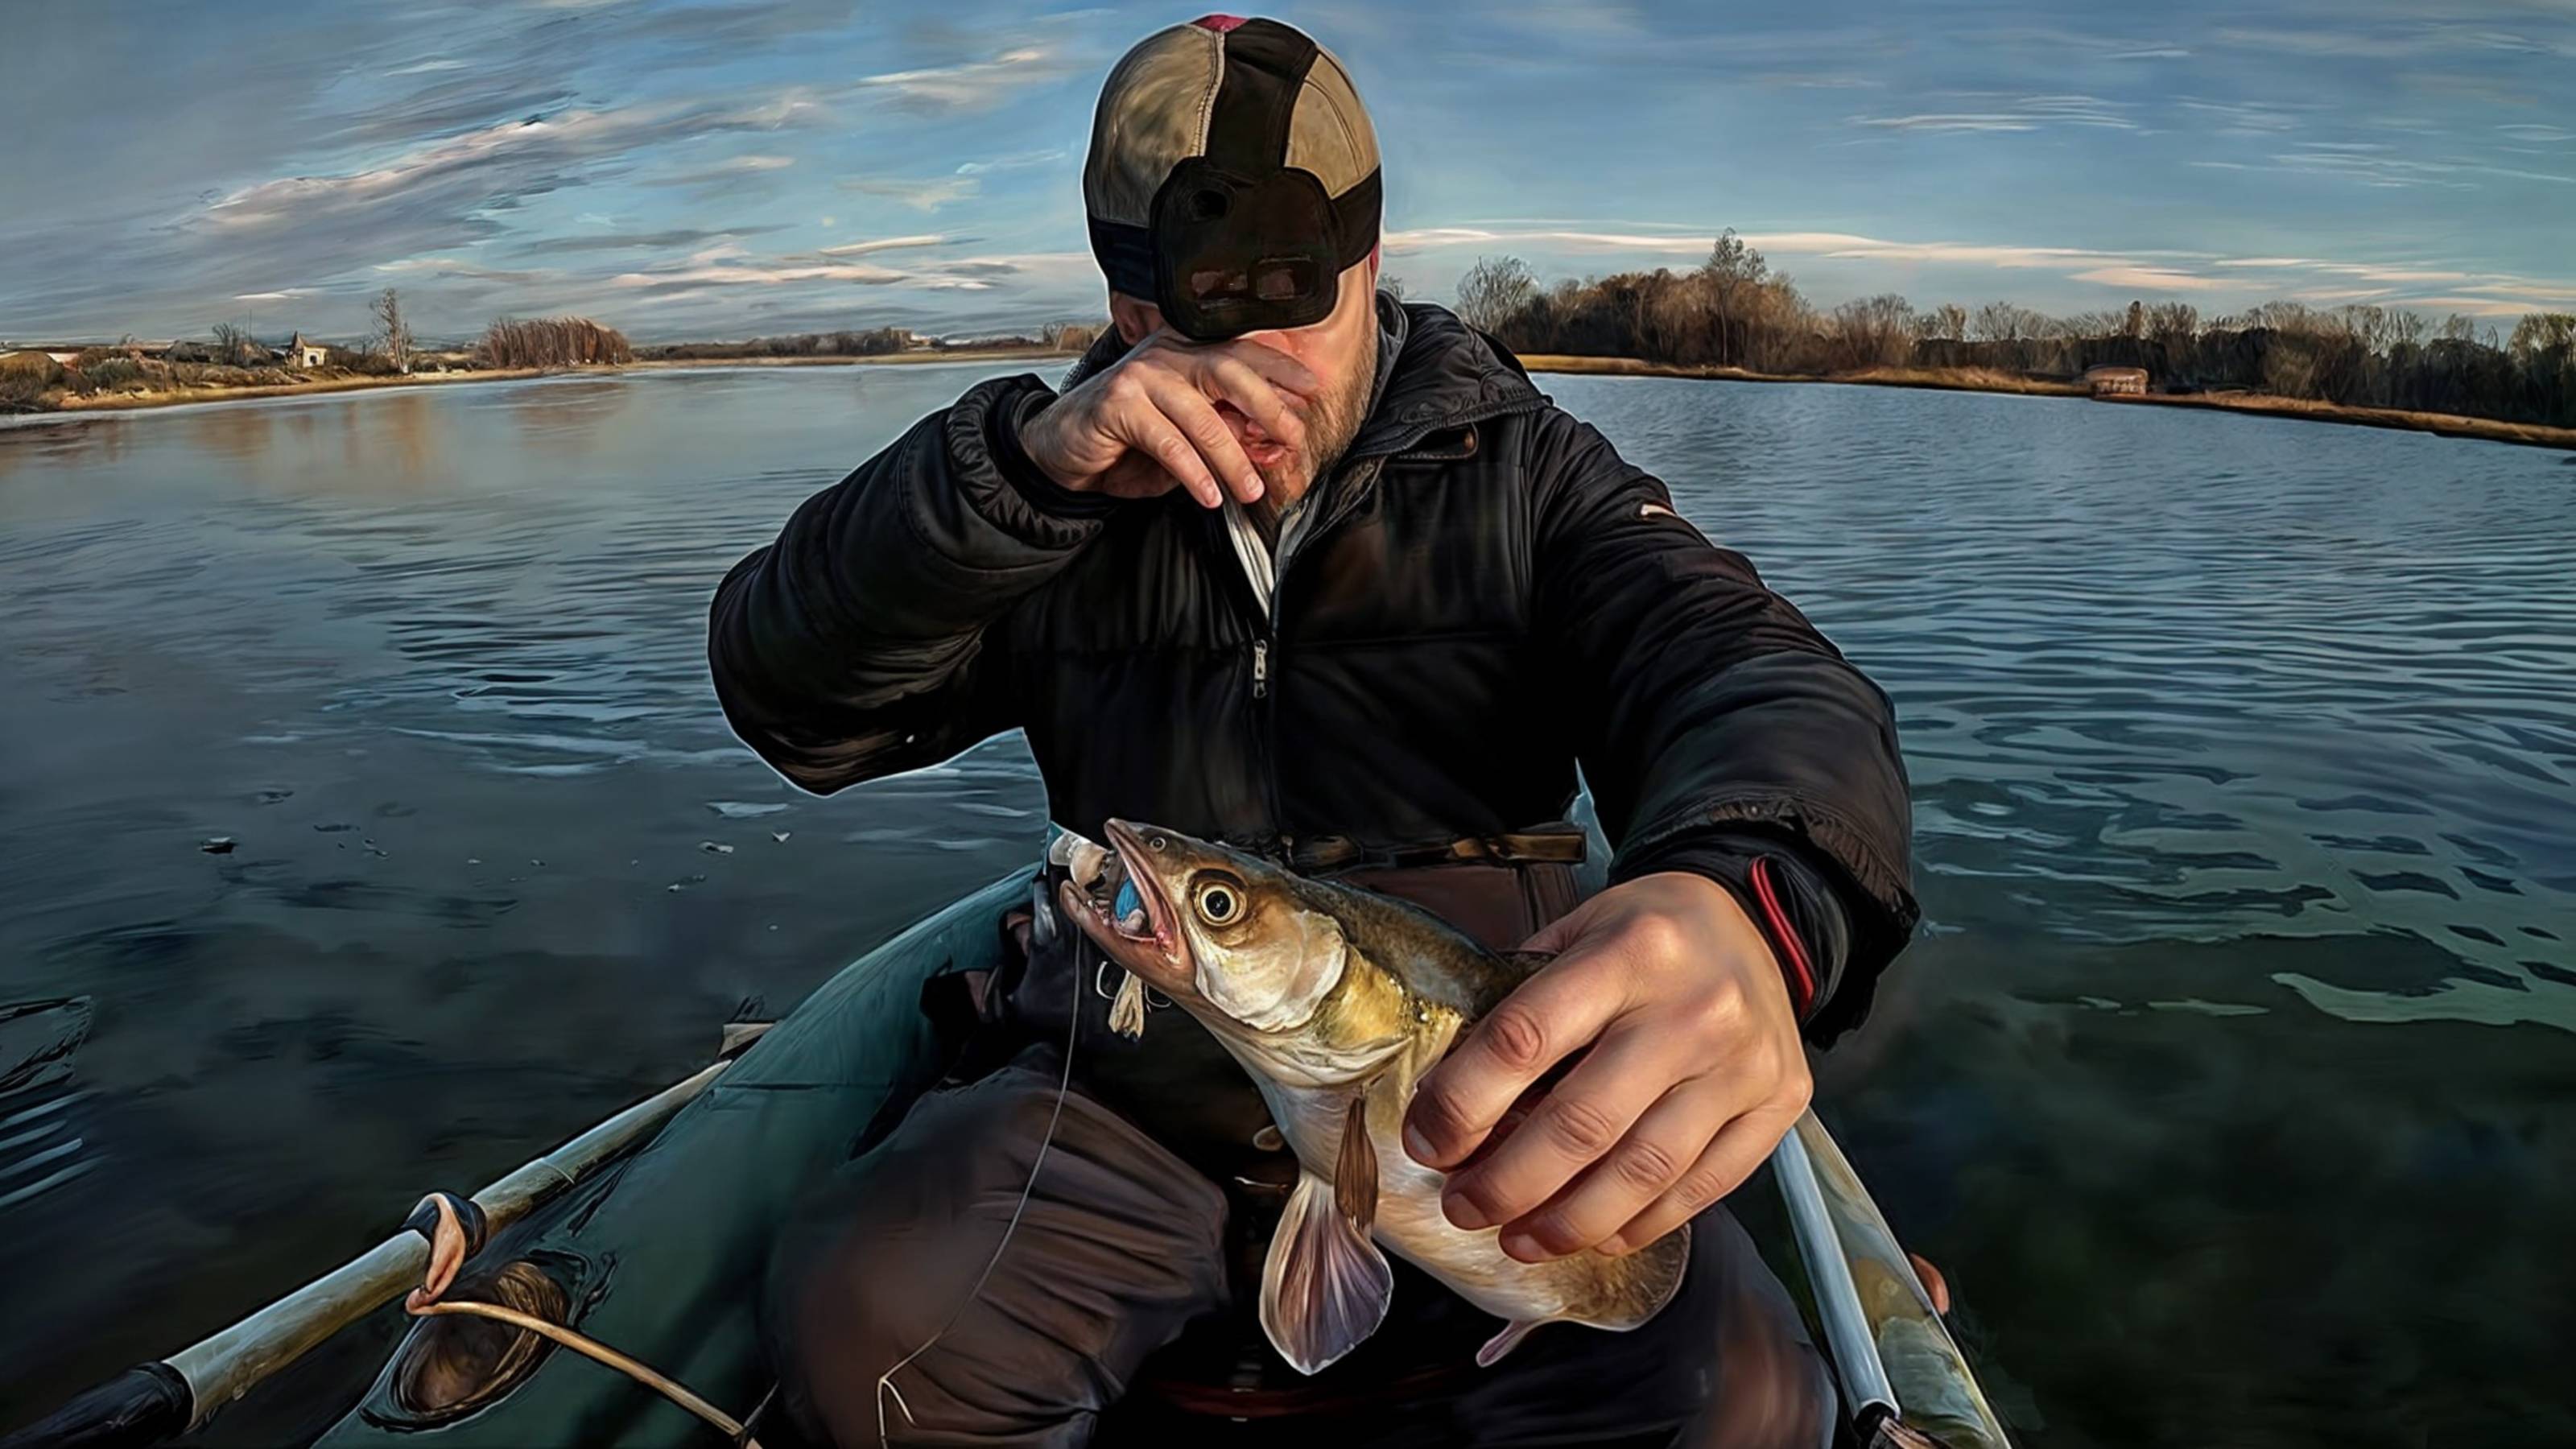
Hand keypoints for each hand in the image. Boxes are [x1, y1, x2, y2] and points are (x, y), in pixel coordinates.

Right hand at [1017, 325, 1318, 507]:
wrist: (1061, 449)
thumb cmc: (1127, 440)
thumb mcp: (1183, 433)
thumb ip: (1221, 430)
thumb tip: (1268, 445)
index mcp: (1185, 350)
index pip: (1240, 352)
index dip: (1278, 367)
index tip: (1311, 388)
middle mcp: (1164, 354)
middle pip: (1228, 370)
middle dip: (1267, 404)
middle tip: (1293, 437)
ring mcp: (1140, 376)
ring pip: (1201, 415)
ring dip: (1232, 457)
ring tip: (1250, 489)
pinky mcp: (1117, 404)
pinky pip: (1167, 441)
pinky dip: (1193, 472)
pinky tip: (1208, 495)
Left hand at [1400, 871, 1811, 1261]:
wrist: (1759, 921)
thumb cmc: (1647, 933)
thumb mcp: (1577, 930)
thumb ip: (1521, 1002)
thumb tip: (1447, 1100)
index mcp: (1628, 952)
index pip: (1524, 1038)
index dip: (1463, 1104)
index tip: (1427, 1142)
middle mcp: (1693, 1009)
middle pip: (1583, 1123)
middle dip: (1508, 1183)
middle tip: (1465, 1207)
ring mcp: (1744, 1062)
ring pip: (1644, 1171)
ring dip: (1569, 1222)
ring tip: (1519, 1239)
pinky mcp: (1779, 1103)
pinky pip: (1702, 1186)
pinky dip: (1640, 1222)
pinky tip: (1597, 1233)